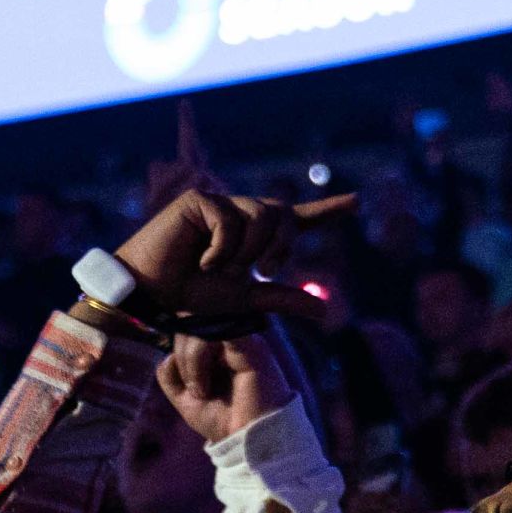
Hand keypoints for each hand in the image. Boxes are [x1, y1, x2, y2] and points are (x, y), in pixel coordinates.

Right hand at [105, 190, 353, 320]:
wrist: (155, 296)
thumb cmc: (194, 296)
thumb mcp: (246, 301)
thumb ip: (283, 299)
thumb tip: (325, 311)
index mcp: (257, 236)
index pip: (297, 219)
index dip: (328, 210)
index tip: (357, 203)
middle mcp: (242, 214)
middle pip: (283, 215)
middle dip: (279, 247)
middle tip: (260, 272)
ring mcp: (221, 204)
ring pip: (260, 216)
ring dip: (246, 252)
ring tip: (220, 269)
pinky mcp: (199, 201)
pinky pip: (229, 221)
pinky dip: (222, 249)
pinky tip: (202, 261)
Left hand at [159, 330, 299, 445]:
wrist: (252, 442)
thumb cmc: (225, 420)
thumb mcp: (185, 399)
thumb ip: (170, 375)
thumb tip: (168, 354)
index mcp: (218, 346)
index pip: (189, 324)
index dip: (178, 348)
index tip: (182, 380)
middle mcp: (230, 338)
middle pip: (190, 321)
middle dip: (181, 355)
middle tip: (191, 388)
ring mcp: (241, 339)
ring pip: (198, 327)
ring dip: (189, 361)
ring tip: (200, 391)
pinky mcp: (249, 345)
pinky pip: (214, 334)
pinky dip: (198, 360)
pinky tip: (204, 386)